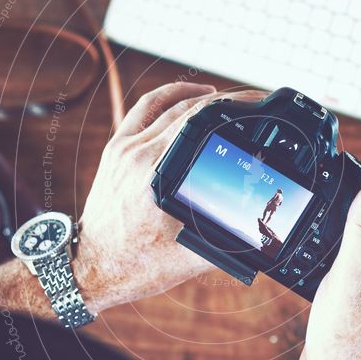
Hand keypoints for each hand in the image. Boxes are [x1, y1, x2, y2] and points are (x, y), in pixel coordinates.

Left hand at [73, 82, 268, 312]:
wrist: (93, 265)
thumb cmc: (138, 264)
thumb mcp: (193, 257)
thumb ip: (229, 243)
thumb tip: (267, 238)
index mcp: (158, 177)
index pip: (202, 124)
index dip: (236, 108)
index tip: (260, 106)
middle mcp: (139, 156)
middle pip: (191, 111)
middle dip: (229, 101)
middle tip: (257, 102)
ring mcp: (125, 148)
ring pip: (170, 105)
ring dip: (204, 97)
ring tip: (232, 100)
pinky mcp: (117, 148)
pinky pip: (146, 107)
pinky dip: (173, 94)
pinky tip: (196, 94)